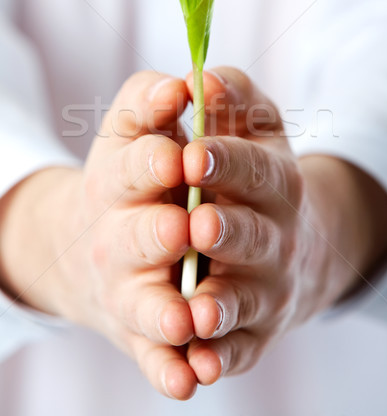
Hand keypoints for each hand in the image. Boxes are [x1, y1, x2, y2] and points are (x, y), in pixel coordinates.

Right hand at [0, 71, 197, 398]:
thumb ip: (160, 96)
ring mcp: (133, 287)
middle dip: (159, 232)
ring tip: (188, 319)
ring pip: (146, 305)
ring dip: (165, 313)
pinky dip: (170, 371)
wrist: (119, 234)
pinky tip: (190, 380)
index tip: (184, 155)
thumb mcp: (145, 123)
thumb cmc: (148, 169)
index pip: (135, 165)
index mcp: (123, 176)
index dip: (157, 161)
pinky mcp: (147, 331)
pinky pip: (156, 357)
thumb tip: (192, 81)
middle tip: (188, 227)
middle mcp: (122, 234)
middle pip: (137, 236)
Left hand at [182, 67, 386, 383]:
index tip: (190, 154)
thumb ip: (225, 96)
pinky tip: (193, 371)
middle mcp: (273, 236)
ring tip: (197, 309)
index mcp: (271, 179)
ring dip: (222, 306)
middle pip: (252, 236)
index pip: (254, 168)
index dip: (225, 161)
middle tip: (196, 225)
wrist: (263, 233)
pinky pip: (233, 352)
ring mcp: (262, 288)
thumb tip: (199, 78)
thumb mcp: (244, 123)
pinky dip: (215, 362)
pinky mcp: (249, 332)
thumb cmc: (240, 169)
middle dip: (226, 231)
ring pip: (244, 300)